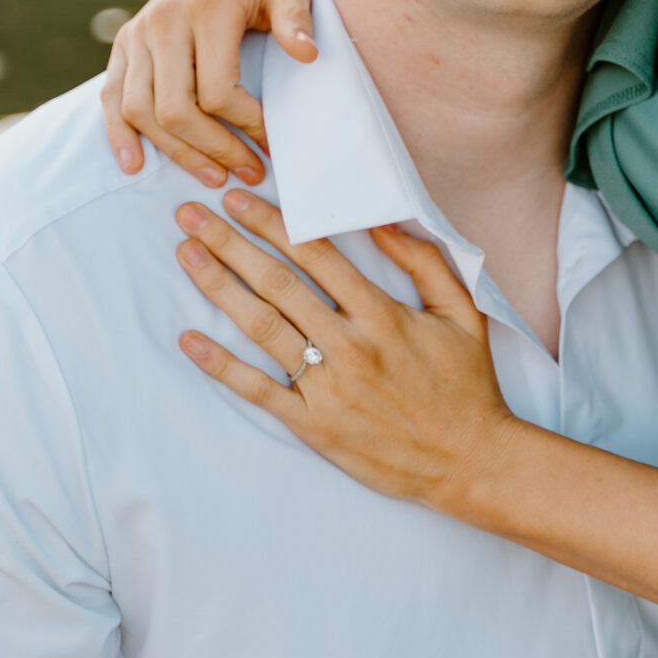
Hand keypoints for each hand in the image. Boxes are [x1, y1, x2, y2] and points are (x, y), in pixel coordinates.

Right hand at [102, 0, 315, 186]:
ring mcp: (139, 33)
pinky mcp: (125, 43)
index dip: (244, 123)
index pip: (216, 89)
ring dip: (176, 152)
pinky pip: (112, 95)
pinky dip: (118, 133)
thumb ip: (297, 16)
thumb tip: (306, 53)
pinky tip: (134, 163)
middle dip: (213, 149)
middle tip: (249, 172)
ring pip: (141, 110)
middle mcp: (164, 20)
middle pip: (175, 108)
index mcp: (206, 7)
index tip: (271, 140)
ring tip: (213, 177)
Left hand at [173, 190, 515, 509]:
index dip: (273, 222)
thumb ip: (425, 262)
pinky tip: (190, 340)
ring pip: (263, 327)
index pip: (316, 254)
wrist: (472, 460)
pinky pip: (259, 390)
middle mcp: (350, 345)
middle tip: (191, 214)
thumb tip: (382, 221)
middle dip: (230, 242)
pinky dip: (222, 365)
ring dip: (219, 287)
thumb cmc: (467, 384)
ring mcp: (328, 387)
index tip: (240, 198)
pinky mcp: (315, 425)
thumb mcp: (464, 312)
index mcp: (383, 314)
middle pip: (278, 282)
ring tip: (186, 254)